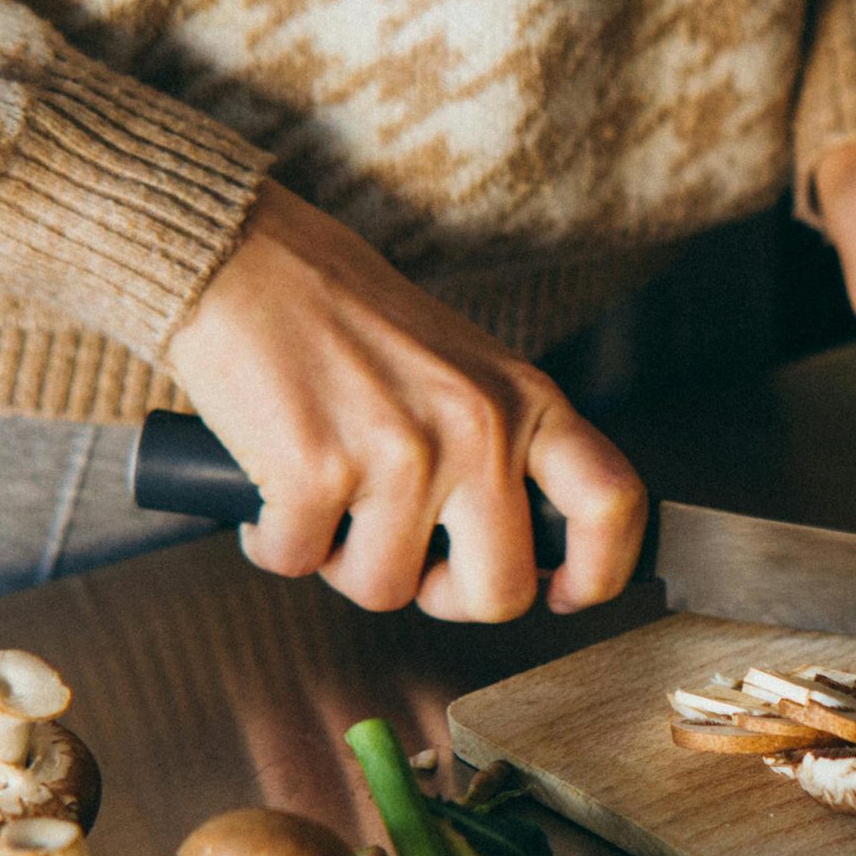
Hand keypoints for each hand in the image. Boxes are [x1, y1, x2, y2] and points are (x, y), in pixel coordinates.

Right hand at [167, 181, 644, 619]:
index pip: (611, 503)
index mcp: (525, 400)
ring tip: (327, 497)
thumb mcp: (464, 369)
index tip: (563, 595)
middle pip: (500, 592)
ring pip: (386, 590)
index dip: (598, 573)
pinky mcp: (317, 472)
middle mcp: (478, 428)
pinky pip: (298, 563)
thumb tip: (517, 555)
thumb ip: (503, 447)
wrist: (244, 260)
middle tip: (406, 559)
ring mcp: (401, 453)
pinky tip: (274, 489)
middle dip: (443, 596)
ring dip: (343, 562)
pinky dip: (274, 542)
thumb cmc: (346, 319)